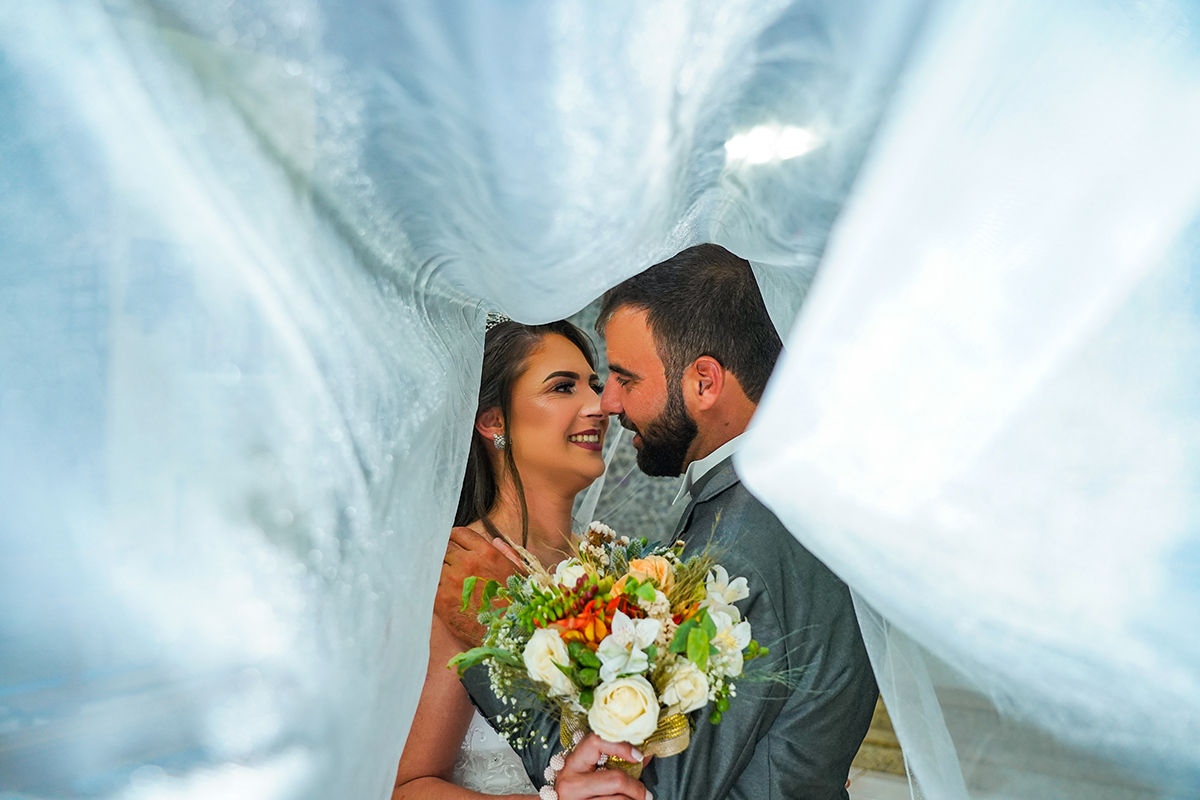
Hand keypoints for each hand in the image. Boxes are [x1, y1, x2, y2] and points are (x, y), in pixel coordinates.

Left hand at [435, 527, 522, 648]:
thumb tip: (496, 541)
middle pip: (444, 548)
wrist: (508, 634)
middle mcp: (467, 562)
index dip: (453, 537)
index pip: (460, 534)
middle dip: (444, 554)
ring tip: (439, 577)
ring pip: (434, 564)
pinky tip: (434, 590)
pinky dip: (430, 585)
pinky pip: (429, 583)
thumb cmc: (517, 604)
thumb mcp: (519, 573)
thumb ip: (507, 553)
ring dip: (436, 569)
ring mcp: (452, 579)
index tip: (451, 543)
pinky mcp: (440, 598)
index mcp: (487, 553)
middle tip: (444, 562)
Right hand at [555, 734, 652, 799]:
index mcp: (573, 764)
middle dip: (637, 788)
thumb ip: (615, 761)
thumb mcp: (589, 772)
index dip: (621, 746)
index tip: (638, 756)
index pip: (596, 742)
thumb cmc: (577, 788)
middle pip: (616, 780)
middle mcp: (571, 783)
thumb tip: (645, 755)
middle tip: (646, 794)